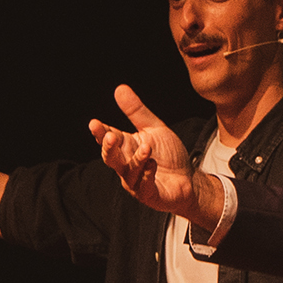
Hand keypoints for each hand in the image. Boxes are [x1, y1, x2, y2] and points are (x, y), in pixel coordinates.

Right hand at [87, 85, 216, 225]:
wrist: (188, 178)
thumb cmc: (168, 154)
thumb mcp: (154, 128)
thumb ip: (136, 111)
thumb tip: (119, 88)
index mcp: (126, 147)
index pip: (109, 138)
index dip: (100, 132)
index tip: (94, 123)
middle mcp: (126, 165)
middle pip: (111, 158)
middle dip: (109, 148)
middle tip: (110, 136)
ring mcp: (136, 182)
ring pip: (128, 172)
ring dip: (136, 159)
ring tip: (146, 148)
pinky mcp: (149, 194)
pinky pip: (144, 186)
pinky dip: (147, 175)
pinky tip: (152, 165)